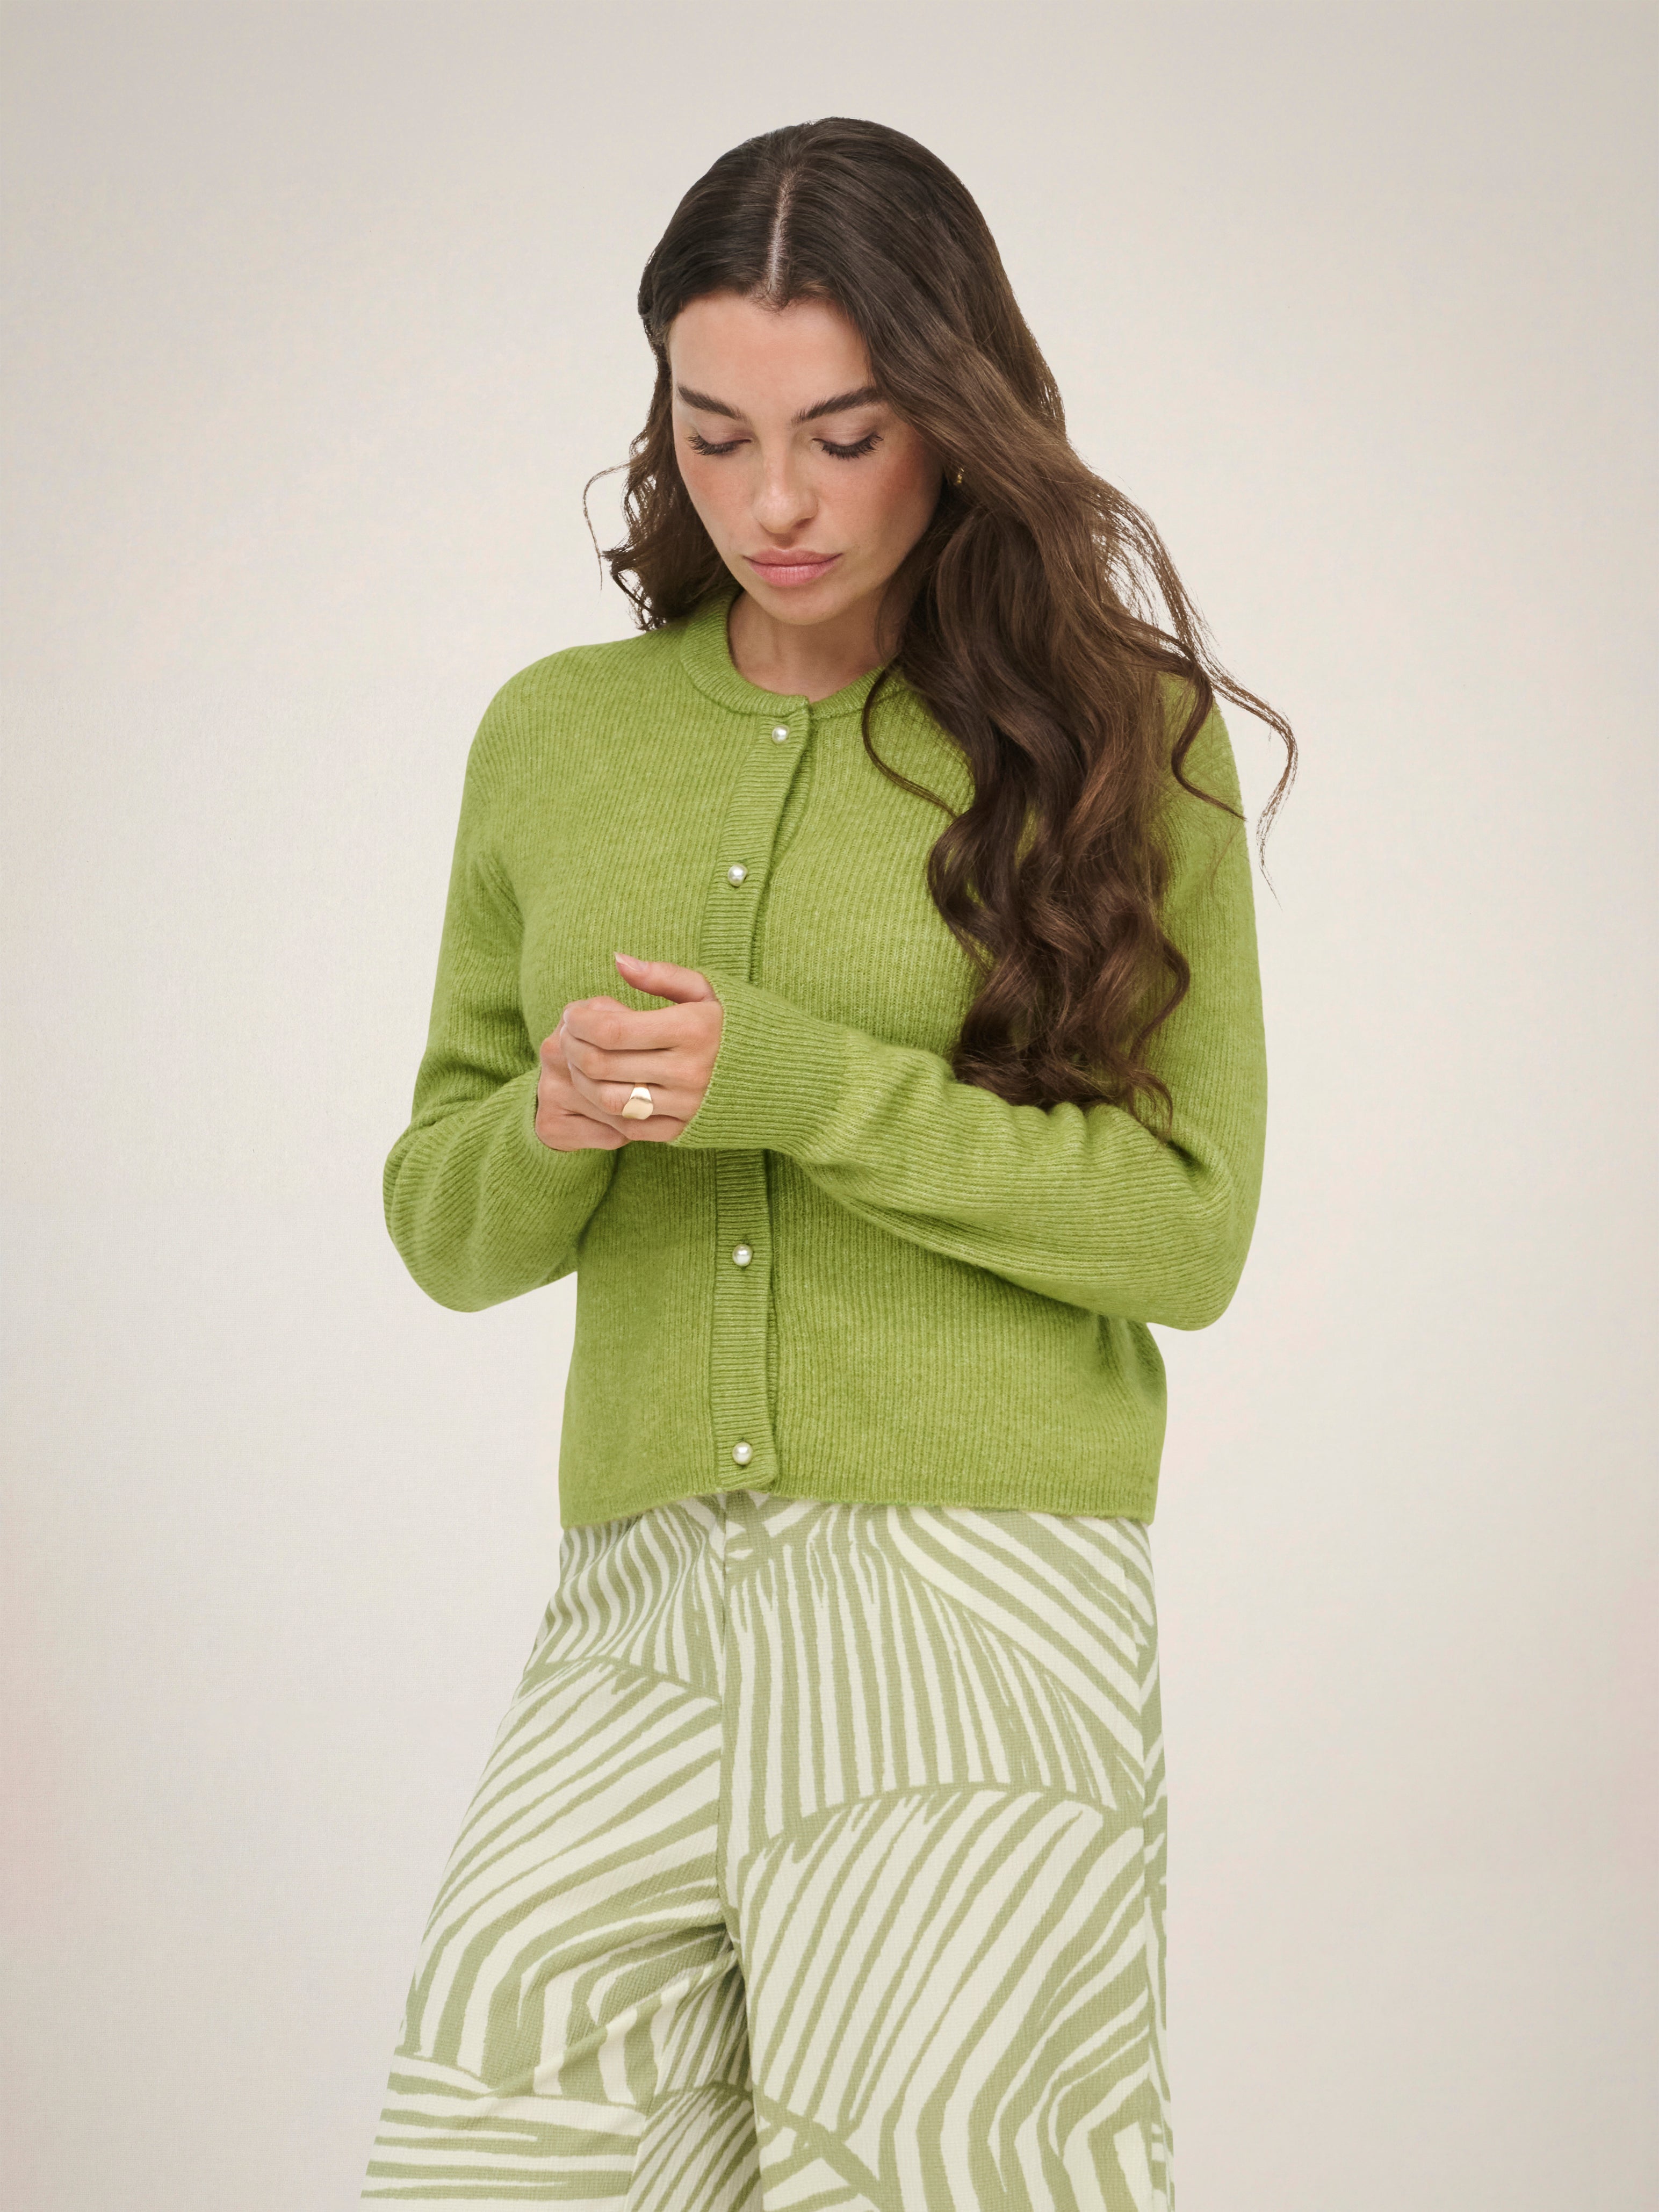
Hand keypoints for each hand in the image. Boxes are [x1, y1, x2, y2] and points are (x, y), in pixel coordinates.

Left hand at [547, 953, 724, 1144]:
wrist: (789, 1078)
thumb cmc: (742, 1026)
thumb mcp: (709, 991)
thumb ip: (662, 974)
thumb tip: (618, 960)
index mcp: (693, 1029)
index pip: (612, 1031)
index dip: (580, 1021)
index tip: (573, 1013)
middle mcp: (689, 1071)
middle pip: (602, 1066)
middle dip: (572, 1048)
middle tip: (568, 1035)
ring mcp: (685, 1105)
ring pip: (608, 1100)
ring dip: (582, 1080)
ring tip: (581, 1061)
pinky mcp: (683, 1131)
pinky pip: (627, 1126)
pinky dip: (604, 1107)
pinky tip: (602, 1087)